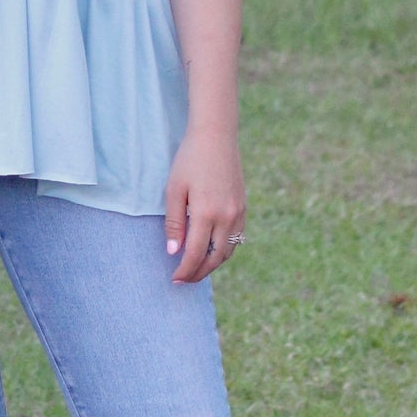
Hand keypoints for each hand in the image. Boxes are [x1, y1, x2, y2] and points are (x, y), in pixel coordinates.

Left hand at [164, 126, 245, 282]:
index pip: (196, 254)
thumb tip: (174, 252)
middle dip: (199, 273)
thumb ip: (174, 223)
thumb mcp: (174, 190)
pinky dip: (224, 249)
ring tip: (196, 268)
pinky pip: (236, 237)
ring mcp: (238, 212)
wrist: (216, 137)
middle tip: (184, 280)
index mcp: (206, 213)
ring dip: (213, 264)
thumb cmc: (189, 160)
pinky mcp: (243, 207)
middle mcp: (227, 217)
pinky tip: (211, 249)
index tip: (174, 279)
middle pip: (215, 258)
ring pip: (228, 250)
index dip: (185, 270)